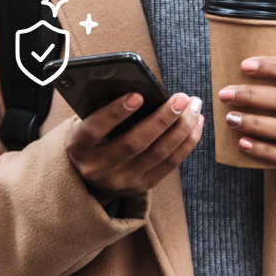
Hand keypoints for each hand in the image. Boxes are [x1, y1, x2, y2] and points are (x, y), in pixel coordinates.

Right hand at [65, 91, 203, 201]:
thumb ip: (105, 106)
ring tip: (194, 107)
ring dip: (181, 129)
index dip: (115, 113)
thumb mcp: (89, 120)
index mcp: (78, 145)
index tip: (138, 95)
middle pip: (134, 143)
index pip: (94, 129)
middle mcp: (97, 168)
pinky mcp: (140, 187)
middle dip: (162, 119)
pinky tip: (196, 124)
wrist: (90, 171)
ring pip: (157, 154)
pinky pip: (169, 165)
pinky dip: (186, 143)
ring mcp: (120, 181)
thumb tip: (143, 88)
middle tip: (182, 98)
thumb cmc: (94, 133)